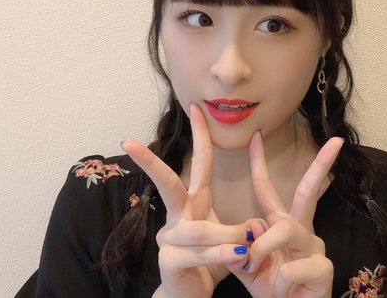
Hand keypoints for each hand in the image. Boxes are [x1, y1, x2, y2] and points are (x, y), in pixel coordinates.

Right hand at [121, 104, 265, 297]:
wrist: (189, 297)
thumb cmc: (208, 265)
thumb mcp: (228, 241)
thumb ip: (240, 230)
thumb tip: (257, 224)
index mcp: (193, 204)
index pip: (197, 164)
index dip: (199, 136)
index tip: (196, 108)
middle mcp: (177, 217)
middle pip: (165, 183)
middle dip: (149, 162)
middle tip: (129, 142)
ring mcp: (169, 239)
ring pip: (198, 228)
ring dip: (226, 235)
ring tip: (248, 244)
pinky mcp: (170, 261)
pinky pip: (200, 254)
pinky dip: (222, 255)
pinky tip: (238, 256)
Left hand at [231, 131, 343, 297]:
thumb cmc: (270, 290)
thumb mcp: (247, 266)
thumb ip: (239, 246)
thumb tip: (249, 224)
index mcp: (279, 225)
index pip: (267, 190)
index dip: (258, 164)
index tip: (254, 136)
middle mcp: (301, 230)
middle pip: (308, 191)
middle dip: (321, 165)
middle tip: (336, 142)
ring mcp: (315, 248)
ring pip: (286, 229)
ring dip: (263, 247)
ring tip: (254, 266)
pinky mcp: (324, 269)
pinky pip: (291, 267)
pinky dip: (277, 280)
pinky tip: (281, 289)